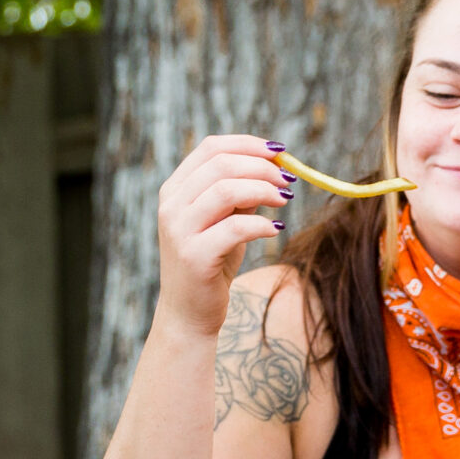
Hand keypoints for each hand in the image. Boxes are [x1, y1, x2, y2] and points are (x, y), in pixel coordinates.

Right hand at [152, 134, 291, 338]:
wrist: (189, 314)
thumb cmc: (211, 263)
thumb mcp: (224, 220)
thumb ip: (241, 192)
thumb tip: (275, 164)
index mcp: (175, 190)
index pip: (211, 147)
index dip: (248, 144)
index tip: (279, 152)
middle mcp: (171, 206)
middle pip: (221, 164)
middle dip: (262, 167)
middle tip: (288, 180)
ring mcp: (179, 231)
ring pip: (226, 190)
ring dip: (264, 190)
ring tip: (285, 200)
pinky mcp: (194, 256)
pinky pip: (235, 228)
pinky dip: (261, 224)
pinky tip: (276, 229)